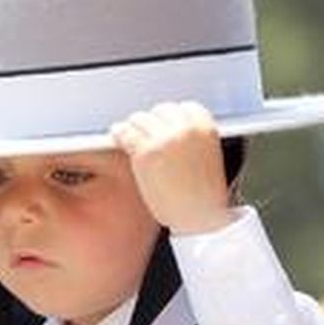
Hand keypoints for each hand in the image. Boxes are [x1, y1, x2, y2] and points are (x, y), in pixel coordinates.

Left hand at [109, 101, 233, 234]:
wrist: (200, 217)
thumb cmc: (204, 195)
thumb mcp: (206, 156)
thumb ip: (189, 138)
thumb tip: (165, 128)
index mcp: (205, 126)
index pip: (184, 107)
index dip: (171, 117)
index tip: (163, 124)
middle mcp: (185, 128)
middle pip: (160, 111)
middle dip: (153, 122)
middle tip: (146, 135)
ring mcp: (164, 139)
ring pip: (140, 119)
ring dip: (135, 127)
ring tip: (131, 137)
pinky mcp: (145, 153)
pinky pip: (125, 133)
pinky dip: (120, 134)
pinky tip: (117, 137)